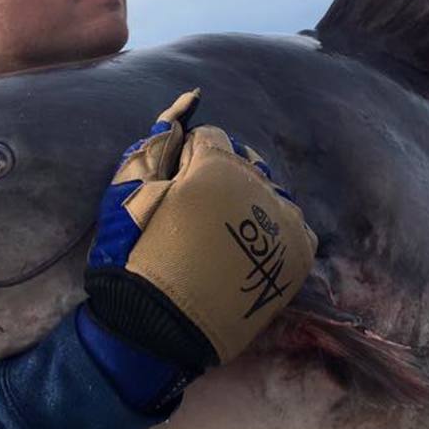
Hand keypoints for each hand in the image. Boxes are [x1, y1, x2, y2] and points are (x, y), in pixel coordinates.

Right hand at [79, 89, 316, 412]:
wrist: (158, 328)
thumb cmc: (133, 255)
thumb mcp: (129, 189)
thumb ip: (162, 139)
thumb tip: (190, 100)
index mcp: (218, 166)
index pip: (211, 138)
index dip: (187, 161)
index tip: (173, 190)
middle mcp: (260, 187)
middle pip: (245, 165)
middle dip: (221, 180)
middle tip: (196, 218)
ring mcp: (284, 223)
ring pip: (271, 194)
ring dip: (250, 205)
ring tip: (223, 237)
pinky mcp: (298, 258)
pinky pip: (295, 228)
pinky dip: (276, 233)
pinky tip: (249, 251)